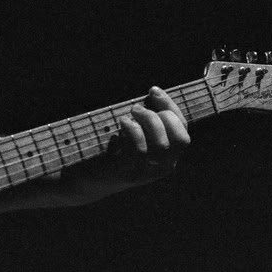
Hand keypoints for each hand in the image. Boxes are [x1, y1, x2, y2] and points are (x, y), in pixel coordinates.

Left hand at [67, 87, 189, 199]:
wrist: (88, 181)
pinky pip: (138, 151)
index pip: (183, 131)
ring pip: (160, 146)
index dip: (171, 107)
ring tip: (127, 116)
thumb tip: (155, 92)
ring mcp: (145, 173)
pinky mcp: (126, 174)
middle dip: (159, 116)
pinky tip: (120, 127)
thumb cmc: (114, 150)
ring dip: (146, 122)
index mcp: (168, 156)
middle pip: (178, 140)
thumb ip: (149, 119)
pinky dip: (132, 133)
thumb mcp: (137, 134)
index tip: (153, 91)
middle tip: (136, 108)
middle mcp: (162, 168)